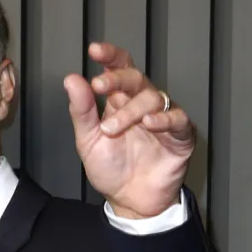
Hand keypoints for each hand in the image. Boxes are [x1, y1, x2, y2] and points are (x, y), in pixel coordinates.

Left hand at [64, 42, 196, 218]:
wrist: (130, 201)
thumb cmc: (111, 170)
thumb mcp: (88, 141)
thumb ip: (82, 111)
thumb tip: (71, 79)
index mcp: (119, 101)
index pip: (118, 69)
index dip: (110, 56)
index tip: (95, 50)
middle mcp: (142, 104)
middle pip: (135, 78)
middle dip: (117, 79)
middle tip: (99, 87)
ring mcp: (163, 117)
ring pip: (152, 97)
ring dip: (130, 110)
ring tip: (113, 129)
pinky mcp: (180, 135)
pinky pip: (177, 118)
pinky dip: (164, 118)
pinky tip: (149, 123)